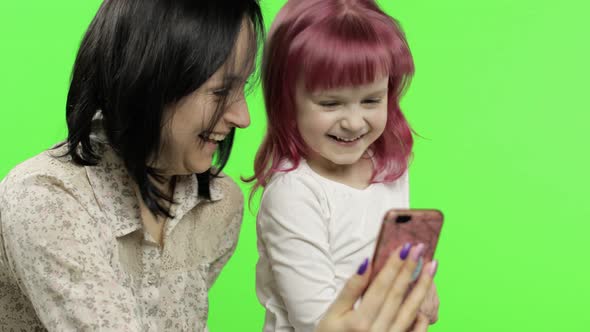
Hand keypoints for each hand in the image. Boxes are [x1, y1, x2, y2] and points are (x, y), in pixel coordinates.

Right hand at [315, 245, 437, 331]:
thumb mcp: (333, 313)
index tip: (404, 247)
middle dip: (410, 270)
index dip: (394, 266)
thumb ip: (350, 289)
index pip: (381, 286)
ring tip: (431, 267)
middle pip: (397, 295)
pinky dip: (423, 318)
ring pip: (410, 311)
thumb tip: (366, 264)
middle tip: (420, 249)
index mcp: (360, 321)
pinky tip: (428, 299)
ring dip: (423, 287)